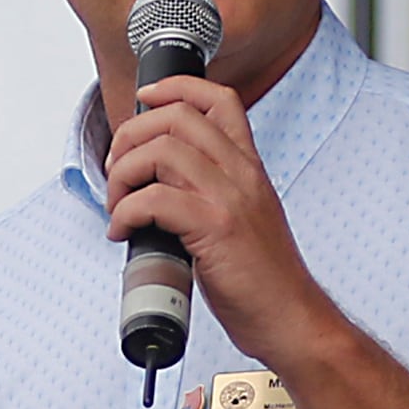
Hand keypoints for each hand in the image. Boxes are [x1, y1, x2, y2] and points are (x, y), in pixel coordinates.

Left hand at [104, 75, 339, 373]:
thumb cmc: (264, 280)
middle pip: (177, 116)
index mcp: (248, 168)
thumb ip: (211, 192)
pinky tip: (124, 232)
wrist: (291, 319)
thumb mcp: (245, 218)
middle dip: (131, 136)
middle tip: (117, 170)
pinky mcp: (216, 229)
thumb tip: (157, 186)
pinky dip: (126, 212)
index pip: (219, 99)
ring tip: (118, 204)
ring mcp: (230, 199)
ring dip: (123, 174)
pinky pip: (155, 199)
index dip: (175, 88)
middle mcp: (242, 174)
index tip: (145, 99)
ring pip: (161, 150)